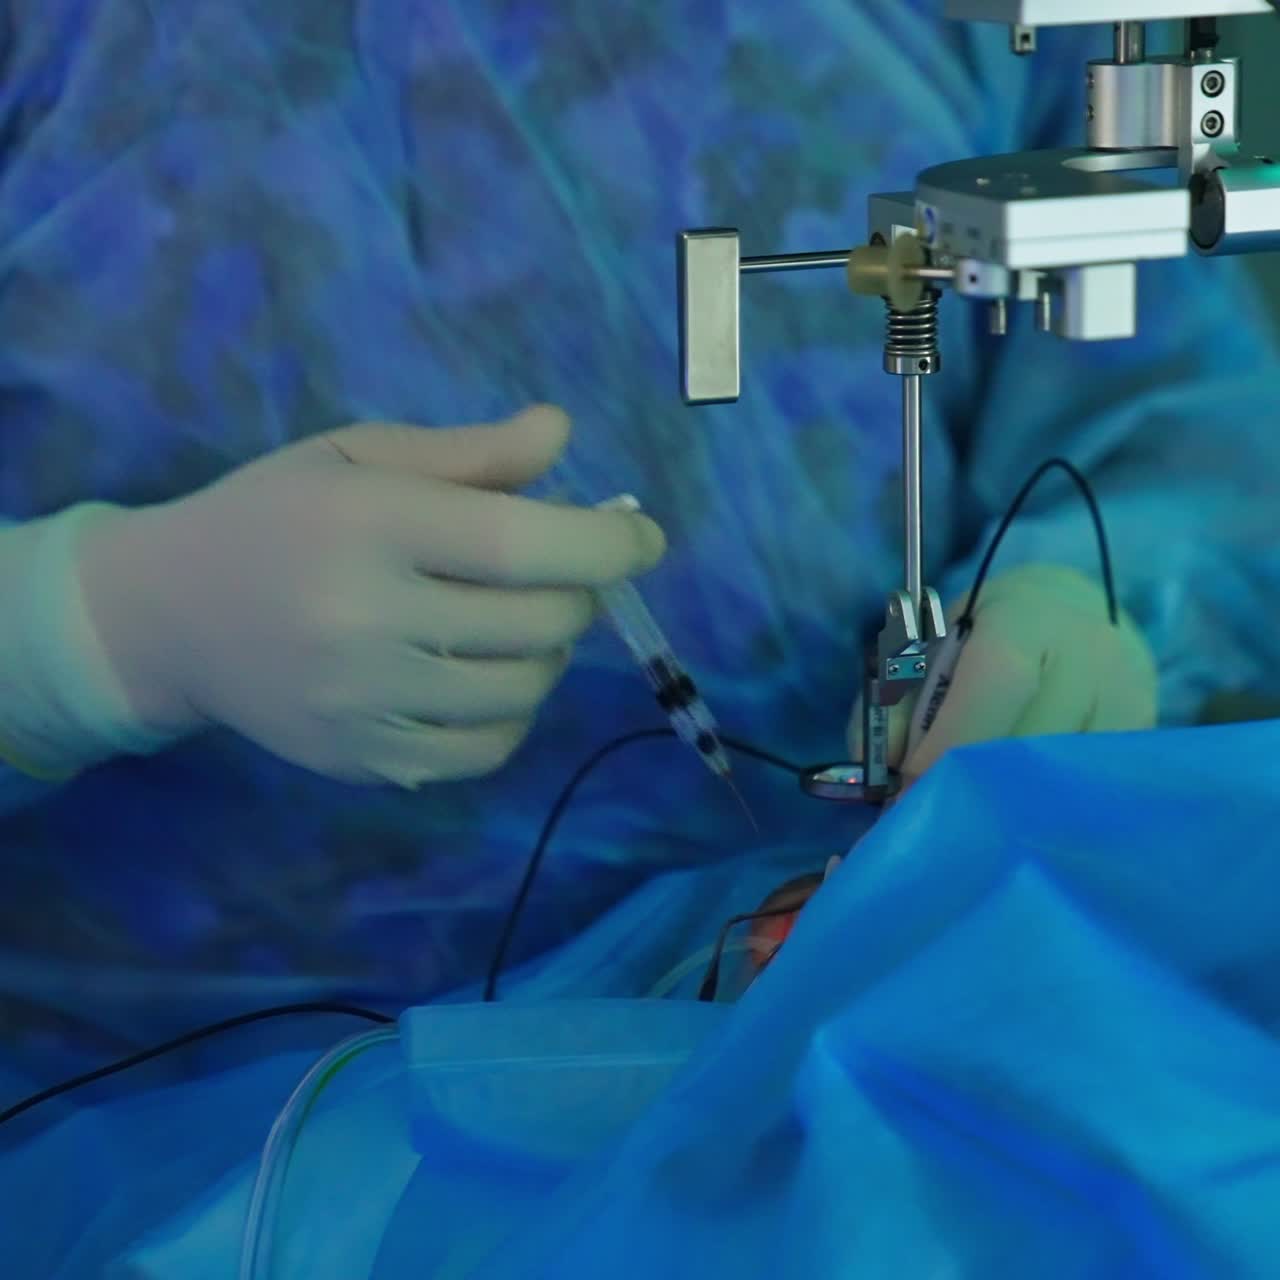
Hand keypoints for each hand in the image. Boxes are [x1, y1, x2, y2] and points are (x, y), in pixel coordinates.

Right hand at [78, 406, 665, 786]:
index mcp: (369, 526)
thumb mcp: (358, 457)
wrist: (170, 615)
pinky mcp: (362, 760)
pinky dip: (512, 713)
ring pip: (523, 691)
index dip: (607, 542)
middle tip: (559, 572)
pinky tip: (486, 678)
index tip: (641, 537)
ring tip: (518, 623)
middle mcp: (365, 621)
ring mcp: (362, 704)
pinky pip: (485, 751)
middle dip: (579, 593)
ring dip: (548, 653)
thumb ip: (467, 453)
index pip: (522, 543)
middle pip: (540, 622)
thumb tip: (563, 433)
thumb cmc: (274, 516)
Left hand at [846, 564, 1157, 790]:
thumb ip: (893, 701)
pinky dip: (1042, 807)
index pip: (998, 681)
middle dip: (972, 786)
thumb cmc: (981, 634)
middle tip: (928, 820)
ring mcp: (1129, 697)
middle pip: (1032, 739)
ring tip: (966, 822)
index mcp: (1029, 617)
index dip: (952, 740)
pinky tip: (1012, 818)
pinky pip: (1087, 788)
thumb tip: (881, 770)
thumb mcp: (926, 647)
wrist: (1069, 613)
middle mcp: (1092, 653)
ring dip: (1007, 808)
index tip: (911, 787)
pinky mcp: (1144, 736)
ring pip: (1062, 776)